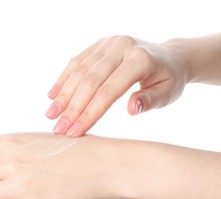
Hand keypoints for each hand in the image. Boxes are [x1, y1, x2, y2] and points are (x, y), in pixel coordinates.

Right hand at [46, 36, 187, 136]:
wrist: (170, 55)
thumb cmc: (169, 79)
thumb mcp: (167, 93)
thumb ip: (150, 100)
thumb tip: (131, 109)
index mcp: (140, 60)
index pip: (109, 91)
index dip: (90, 113)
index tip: (74, 132)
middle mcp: (121, 47)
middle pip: (90, 80)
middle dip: (72, 107)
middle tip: (58, 128)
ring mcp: (108, 43)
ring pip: (80, 70)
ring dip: (63, 94)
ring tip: (51, 115)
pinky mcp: (100, 44)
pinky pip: (77, 61)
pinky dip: (64, 78)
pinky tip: (53, 95)